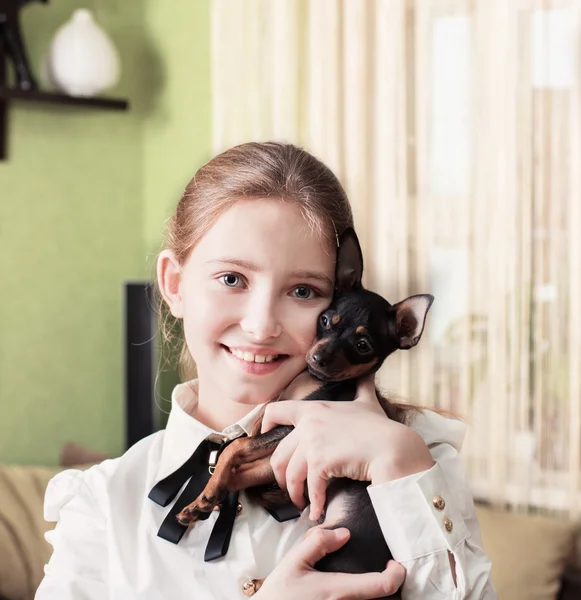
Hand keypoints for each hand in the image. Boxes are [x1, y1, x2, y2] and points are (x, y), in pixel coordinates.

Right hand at [255, 527, 405, 599]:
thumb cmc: (280, 593)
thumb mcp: (293, 561)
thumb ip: (318, 543)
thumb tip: (344, 533)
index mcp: (338, 591)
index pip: (383, 585)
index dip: (397, 574)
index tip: (396, 564)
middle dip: (390, 587)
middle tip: (388, 573)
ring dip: (379, 596)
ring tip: (377, 584)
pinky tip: (363, 594)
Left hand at [261, 376, 434, 520]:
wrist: (393, 447)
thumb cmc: (380, 426)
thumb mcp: (366, 402)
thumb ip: (362, 388)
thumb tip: (368, 374)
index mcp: (313, 409)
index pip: (276, 411)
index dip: (266, 425)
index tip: (267, 437)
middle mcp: (308, 423)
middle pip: (279, 453)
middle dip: (281, 475)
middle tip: (290, 487)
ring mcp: (313, 442)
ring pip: (290, 473)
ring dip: (294, 493)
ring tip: (302, 503)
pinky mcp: (320, 462)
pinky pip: (310, 488)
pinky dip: (313, 503)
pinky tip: (317, 512)